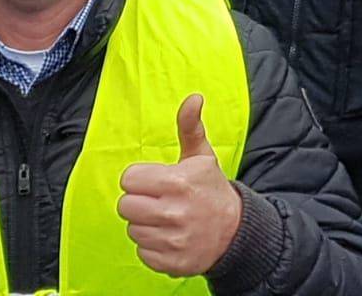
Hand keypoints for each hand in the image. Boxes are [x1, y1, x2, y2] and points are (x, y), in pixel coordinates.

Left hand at [118, 93, 242, 276]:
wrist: (236, 231)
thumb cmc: (211, 189)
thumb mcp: (201, 155)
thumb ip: (189, 126)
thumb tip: (194, 97)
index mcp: (177, 182)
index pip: (129, 180)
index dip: (140, 179)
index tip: (154, 181)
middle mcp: (174, 212)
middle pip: (125, 206)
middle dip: (139, 201)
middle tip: (157, 199)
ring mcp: (173, 241)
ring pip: (132, 230)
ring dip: (145, 224)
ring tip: (165, 218)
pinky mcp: (172, 264)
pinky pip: (142, 253)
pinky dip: (152, 246)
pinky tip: (168, 236)